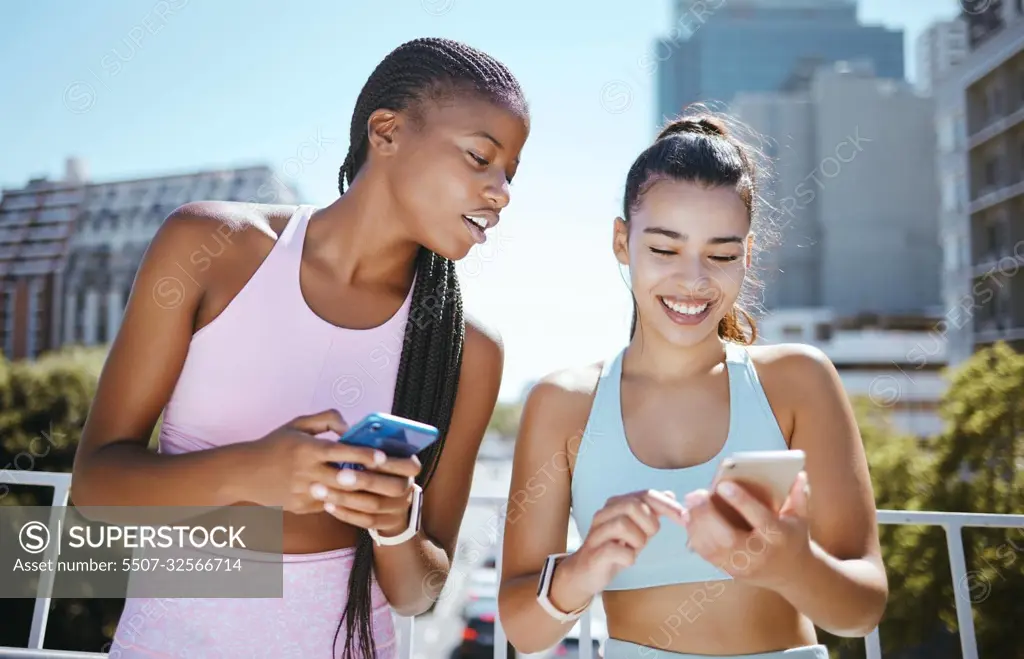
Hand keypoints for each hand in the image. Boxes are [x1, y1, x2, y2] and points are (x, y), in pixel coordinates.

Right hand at [245, 410, 416, 517]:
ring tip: (380, 490)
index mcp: (306, 449)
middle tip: (392, 478)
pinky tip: (358, 498)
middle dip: (369, 480)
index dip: (362, 455)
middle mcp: (305, 472)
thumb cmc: (275, 444)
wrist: (245, 473)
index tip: (382, 457)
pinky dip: (343, 502)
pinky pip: (328, 506)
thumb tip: (350, 428)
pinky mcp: (301, 508)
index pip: (340, 453)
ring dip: (359, 494)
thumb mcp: (297, 424)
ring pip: (338, 497)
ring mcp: (303, 493)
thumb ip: (326, 419)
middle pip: (343, 479)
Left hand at [315, 454, 421, 534]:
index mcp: (410, 466)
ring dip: (346, 498)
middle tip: (338, 475)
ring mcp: (399, 508)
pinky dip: (346, 513)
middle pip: (392, 487)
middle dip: (364, 481)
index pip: (409, 465)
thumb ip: (370, 444)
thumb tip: (350, 433)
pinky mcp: (387, 523)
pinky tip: (327, 505)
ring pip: (374, 505)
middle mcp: (409, 488)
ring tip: (321, 490)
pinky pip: (366, 521)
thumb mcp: (378, 451)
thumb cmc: (374, 464)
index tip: (365, 458)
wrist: (387, 496)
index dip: (390, 463)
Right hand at [556, 490, 685, 605]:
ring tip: (634, 548)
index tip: (684, 519)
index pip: (646, 494)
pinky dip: (628, 557)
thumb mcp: (636, 528)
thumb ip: (651, 512)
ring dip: (638, 540)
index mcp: (617, 504)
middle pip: (634, 505)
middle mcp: (604, 513)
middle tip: (648, 538)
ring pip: (623, 524)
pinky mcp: (594, 552)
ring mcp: (597, 532)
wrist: (585, 573)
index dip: (667, 505)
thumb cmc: (613, 549)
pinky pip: (615, 550)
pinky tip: (627, 560)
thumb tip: (670, 494)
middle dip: (649, 523)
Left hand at [681, 471, 811, 590]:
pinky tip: (689, 519)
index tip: (722, 485)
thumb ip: (799, 495)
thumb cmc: (793, 538)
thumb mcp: (800, 516)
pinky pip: (707, 555)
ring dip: (696, 525)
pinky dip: (694, 536)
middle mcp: (759, 554)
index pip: (759, 519)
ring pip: (713, 548)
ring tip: (689, 503)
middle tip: (696, 494)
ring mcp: (743, 566)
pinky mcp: (730, 571)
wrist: (792, 574)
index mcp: (779, 537)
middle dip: (708, 515)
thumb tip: (798, 475)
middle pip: (728, 538)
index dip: (741, 501)